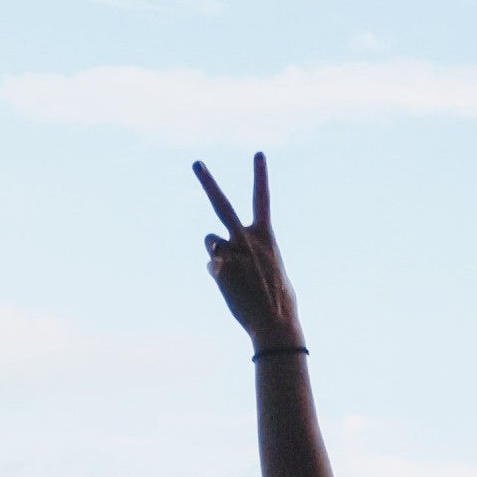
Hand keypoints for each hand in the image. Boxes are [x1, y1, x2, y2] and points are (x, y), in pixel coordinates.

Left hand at [196, 153, 305, 355]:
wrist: (273, 322)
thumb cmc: (279, 300)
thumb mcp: (273, 269)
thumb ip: (252, 254)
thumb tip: (224, 257)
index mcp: (266, 235)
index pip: (263, 199)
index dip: (260, 176)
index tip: (258, 154)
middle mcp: (246, 237)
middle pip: (221, 204)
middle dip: (208, 182)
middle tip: (196, 163)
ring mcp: (230, 251)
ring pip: (210, 239)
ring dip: (215, 250)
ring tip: (234, 271)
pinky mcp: (217, 267)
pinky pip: (210, 265)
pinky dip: (218, 274)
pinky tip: (231, 288)